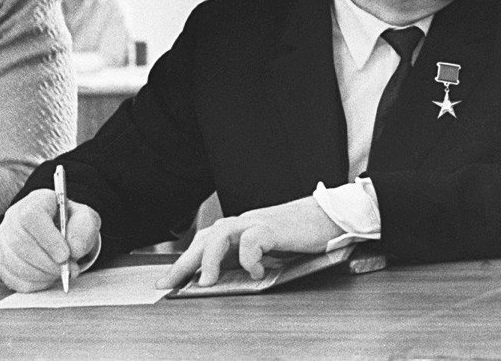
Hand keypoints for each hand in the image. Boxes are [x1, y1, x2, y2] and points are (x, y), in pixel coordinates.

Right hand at [0, 189, 100, 291]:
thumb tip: (75, 250)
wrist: (61, 230)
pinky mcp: (0, 261)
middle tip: (66, 270)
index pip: (31, 217)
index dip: (48, 239)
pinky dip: (33, 282)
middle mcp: (13, 218)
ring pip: (14, 262)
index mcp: (35, 201)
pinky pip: (11, 277)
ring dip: (40, 274)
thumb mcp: (85, 220)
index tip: (65, 255)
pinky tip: (48, 277)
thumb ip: (84, 231)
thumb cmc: (72, 222)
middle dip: (46, 262)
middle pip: (20, 243)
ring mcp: (3, 240)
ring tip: (60, 273)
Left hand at [156, 196, 342, 288]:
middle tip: (170, 283)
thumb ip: (250, 257)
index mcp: (245, 228)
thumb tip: (227, 278)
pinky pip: (252, 239)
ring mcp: (260, 222)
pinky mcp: (275, 227)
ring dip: (209, 259)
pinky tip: (255, 271)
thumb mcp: (272, 248)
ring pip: (222, 232)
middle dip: (185, 261)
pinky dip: (249, 258)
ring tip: (206, 282)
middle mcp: (248, 222)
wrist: (332, 216)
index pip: (206, 240)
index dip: (185, 260)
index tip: (168, 281)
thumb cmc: (305, 233)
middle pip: (207, 236)